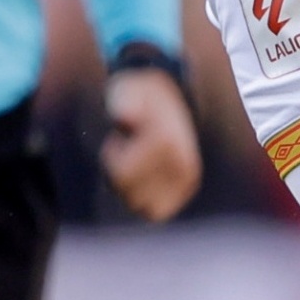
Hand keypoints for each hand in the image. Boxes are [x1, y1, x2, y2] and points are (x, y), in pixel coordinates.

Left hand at [100, 65, 201, 221]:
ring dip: (129, 187)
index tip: (120, 137)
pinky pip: (155, 212)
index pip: (122, 175)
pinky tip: (143, 177)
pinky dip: (143, 200)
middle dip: (119, 173)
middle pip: (128, 193)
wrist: (172, 99)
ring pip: (140, 205)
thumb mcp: (130, 87)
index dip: (112, 156)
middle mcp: (182, 165)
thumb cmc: (142, 96)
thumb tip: (125, 117)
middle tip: (127, 150)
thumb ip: (124, 98)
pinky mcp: (186, 190)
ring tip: (135, 162)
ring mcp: (186, 180)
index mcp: (167, 143)